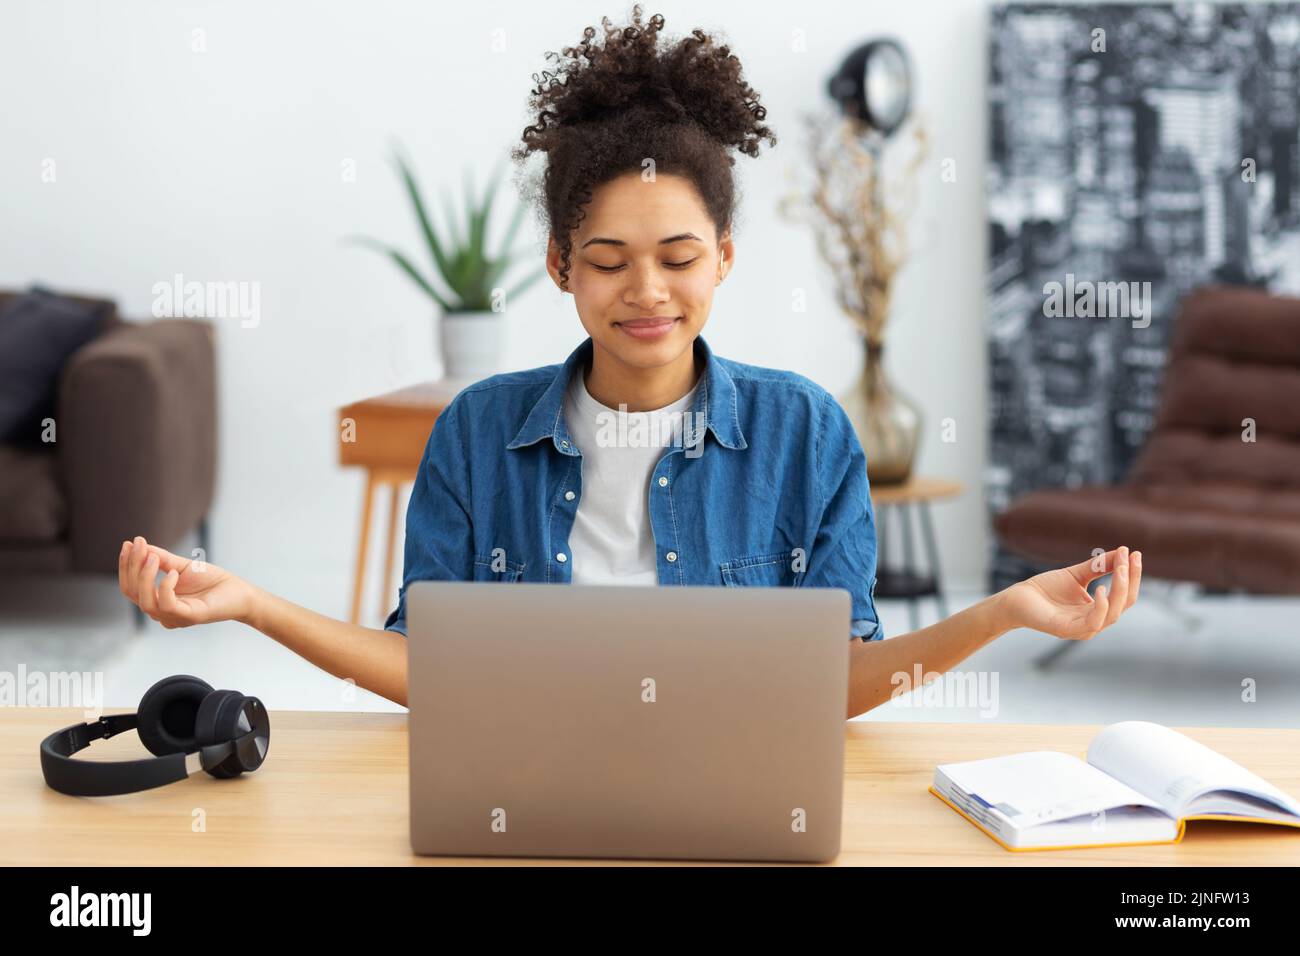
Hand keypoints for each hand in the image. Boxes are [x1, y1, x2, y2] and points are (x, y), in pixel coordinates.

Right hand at [118, 536, 255, 627]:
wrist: (239, 591)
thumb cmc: (212, 581)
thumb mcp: (181, 566)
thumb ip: (161, 559)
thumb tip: (138, 545)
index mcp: (157, 601)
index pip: (130, 587)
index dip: (126, 566)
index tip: (128, 543)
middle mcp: (161, 613)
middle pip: (132, 593)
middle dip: (132, 567)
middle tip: (138, 544)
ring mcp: (174, 617)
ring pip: (145, 602)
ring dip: (145, 576)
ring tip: (154, 556)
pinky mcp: (189, 617)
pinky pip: (167, 605)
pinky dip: (166, 586)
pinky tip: (174, 572)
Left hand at [996, 546, 1141, 640]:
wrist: (1017, 598)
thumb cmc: (1046, 589)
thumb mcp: (1077, 574)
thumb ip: (1099, 566)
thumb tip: (1124, 551)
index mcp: (1098, 611)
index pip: (1124, 596)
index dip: (1132, 576)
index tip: (1136, 553)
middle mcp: (1094, 623)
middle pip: (1123, 605)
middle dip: (1130, 581)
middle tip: (1129, 559)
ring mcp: (1081, 629)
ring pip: (1112, 615)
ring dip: (1119, 591)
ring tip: (1120, 569)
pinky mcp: (1066, 630)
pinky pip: (1092, 623)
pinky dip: (1101, 607)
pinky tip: (1102, 589)